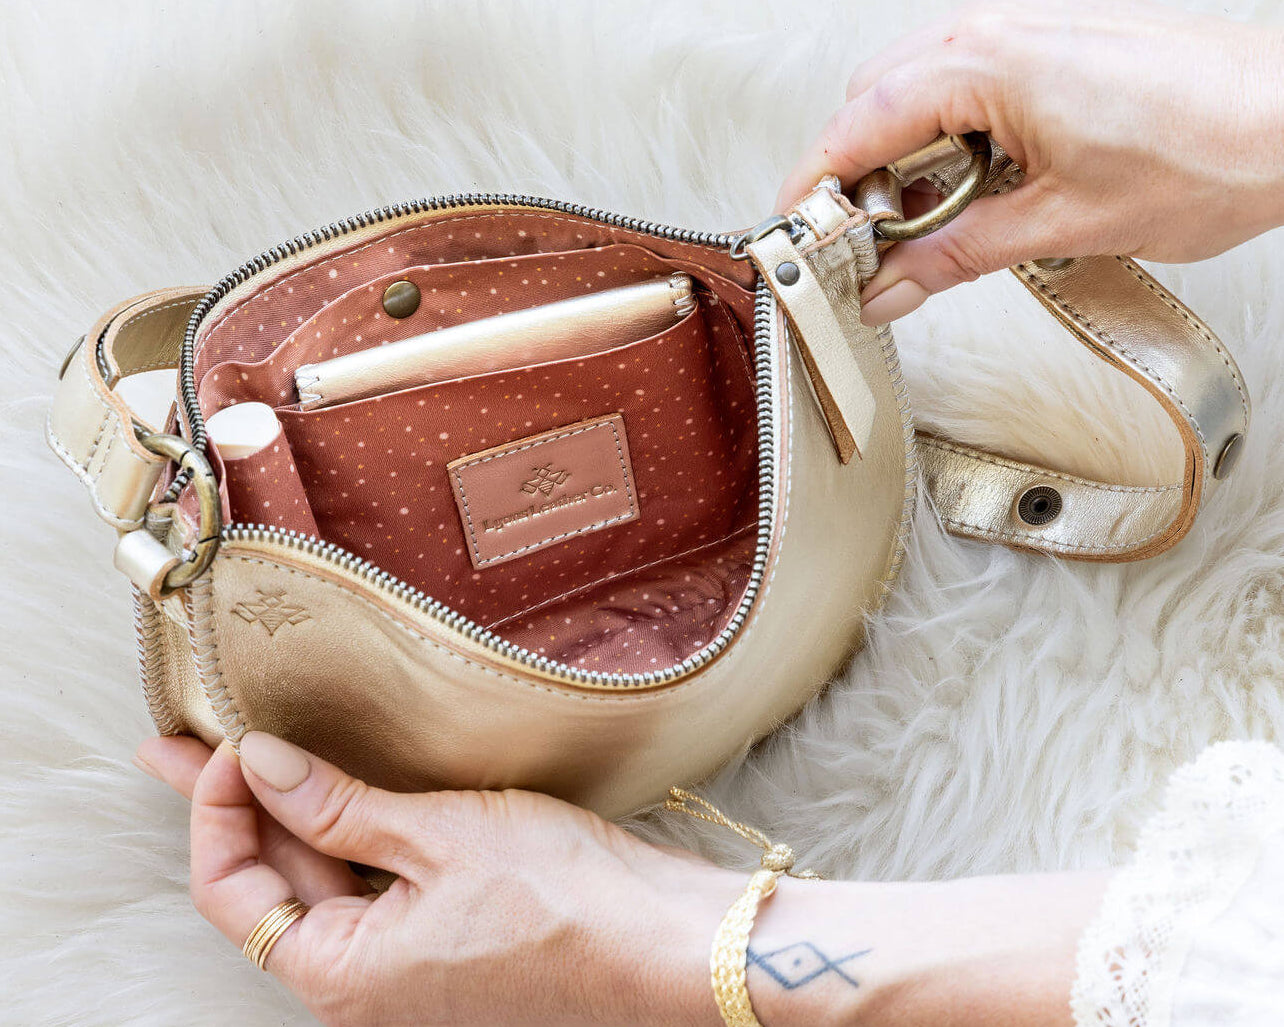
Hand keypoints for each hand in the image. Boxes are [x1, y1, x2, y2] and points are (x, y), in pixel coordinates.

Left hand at [134, 732, 1109, 1026]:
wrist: (672, 942)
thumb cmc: (568, 901)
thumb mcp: (437, 838)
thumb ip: (338, 807)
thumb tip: (259, 766)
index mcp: (346, 976)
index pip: (235, 891)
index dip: (216, 812)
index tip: (225, 743)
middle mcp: (370, 983)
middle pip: (277, 885)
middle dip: (239, 805)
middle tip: (193, 742)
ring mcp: (414, 963)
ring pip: (328, 881)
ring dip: (296, 814)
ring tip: (258, 754)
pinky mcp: (455, 936)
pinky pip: (380, 883)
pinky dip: (354, 831)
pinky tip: (347, 787)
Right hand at [776, 0, 1283, 324]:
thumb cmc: (1208, 148)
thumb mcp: (1058, 225)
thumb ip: (954, 257)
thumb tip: (888, 288)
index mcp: (984, 64)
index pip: (856, 126)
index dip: (815, 189)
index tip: (796, 240)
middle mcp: (995, 37)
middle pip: (872, 107)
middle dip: (856, 183)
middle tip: (867, 253)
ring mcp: (1022, 41)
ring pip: (915, 102)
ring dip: (904, 170)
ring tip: (928, 236)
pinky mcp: (1047, 59)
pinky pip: (963, 99)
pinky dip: (947, 152)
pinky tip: (971, 200)